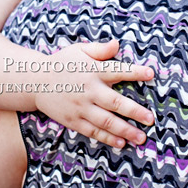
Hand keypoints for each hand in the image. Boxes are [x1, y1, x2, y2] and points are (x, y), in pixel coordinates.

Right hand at [32, 39, 154, 149]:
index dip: (135, 72)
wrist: (36, 81)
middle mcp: (88, 90)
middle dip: (134, 111)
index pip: (118, 70)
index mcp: (92, 70)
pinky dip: (108, 138)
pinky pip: (93, 131)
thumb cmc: (62, 63)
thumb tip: (117, 44)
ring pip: (106, 121)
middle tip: (151, 118)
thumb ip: (100, 49)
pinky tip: (122, 142)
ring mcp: (81, 107)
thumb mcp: (79, 50)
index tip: (151, 74)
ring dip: (125, 130)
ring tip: (141, 137)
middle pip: (115, 102)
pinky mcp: (74, 120)